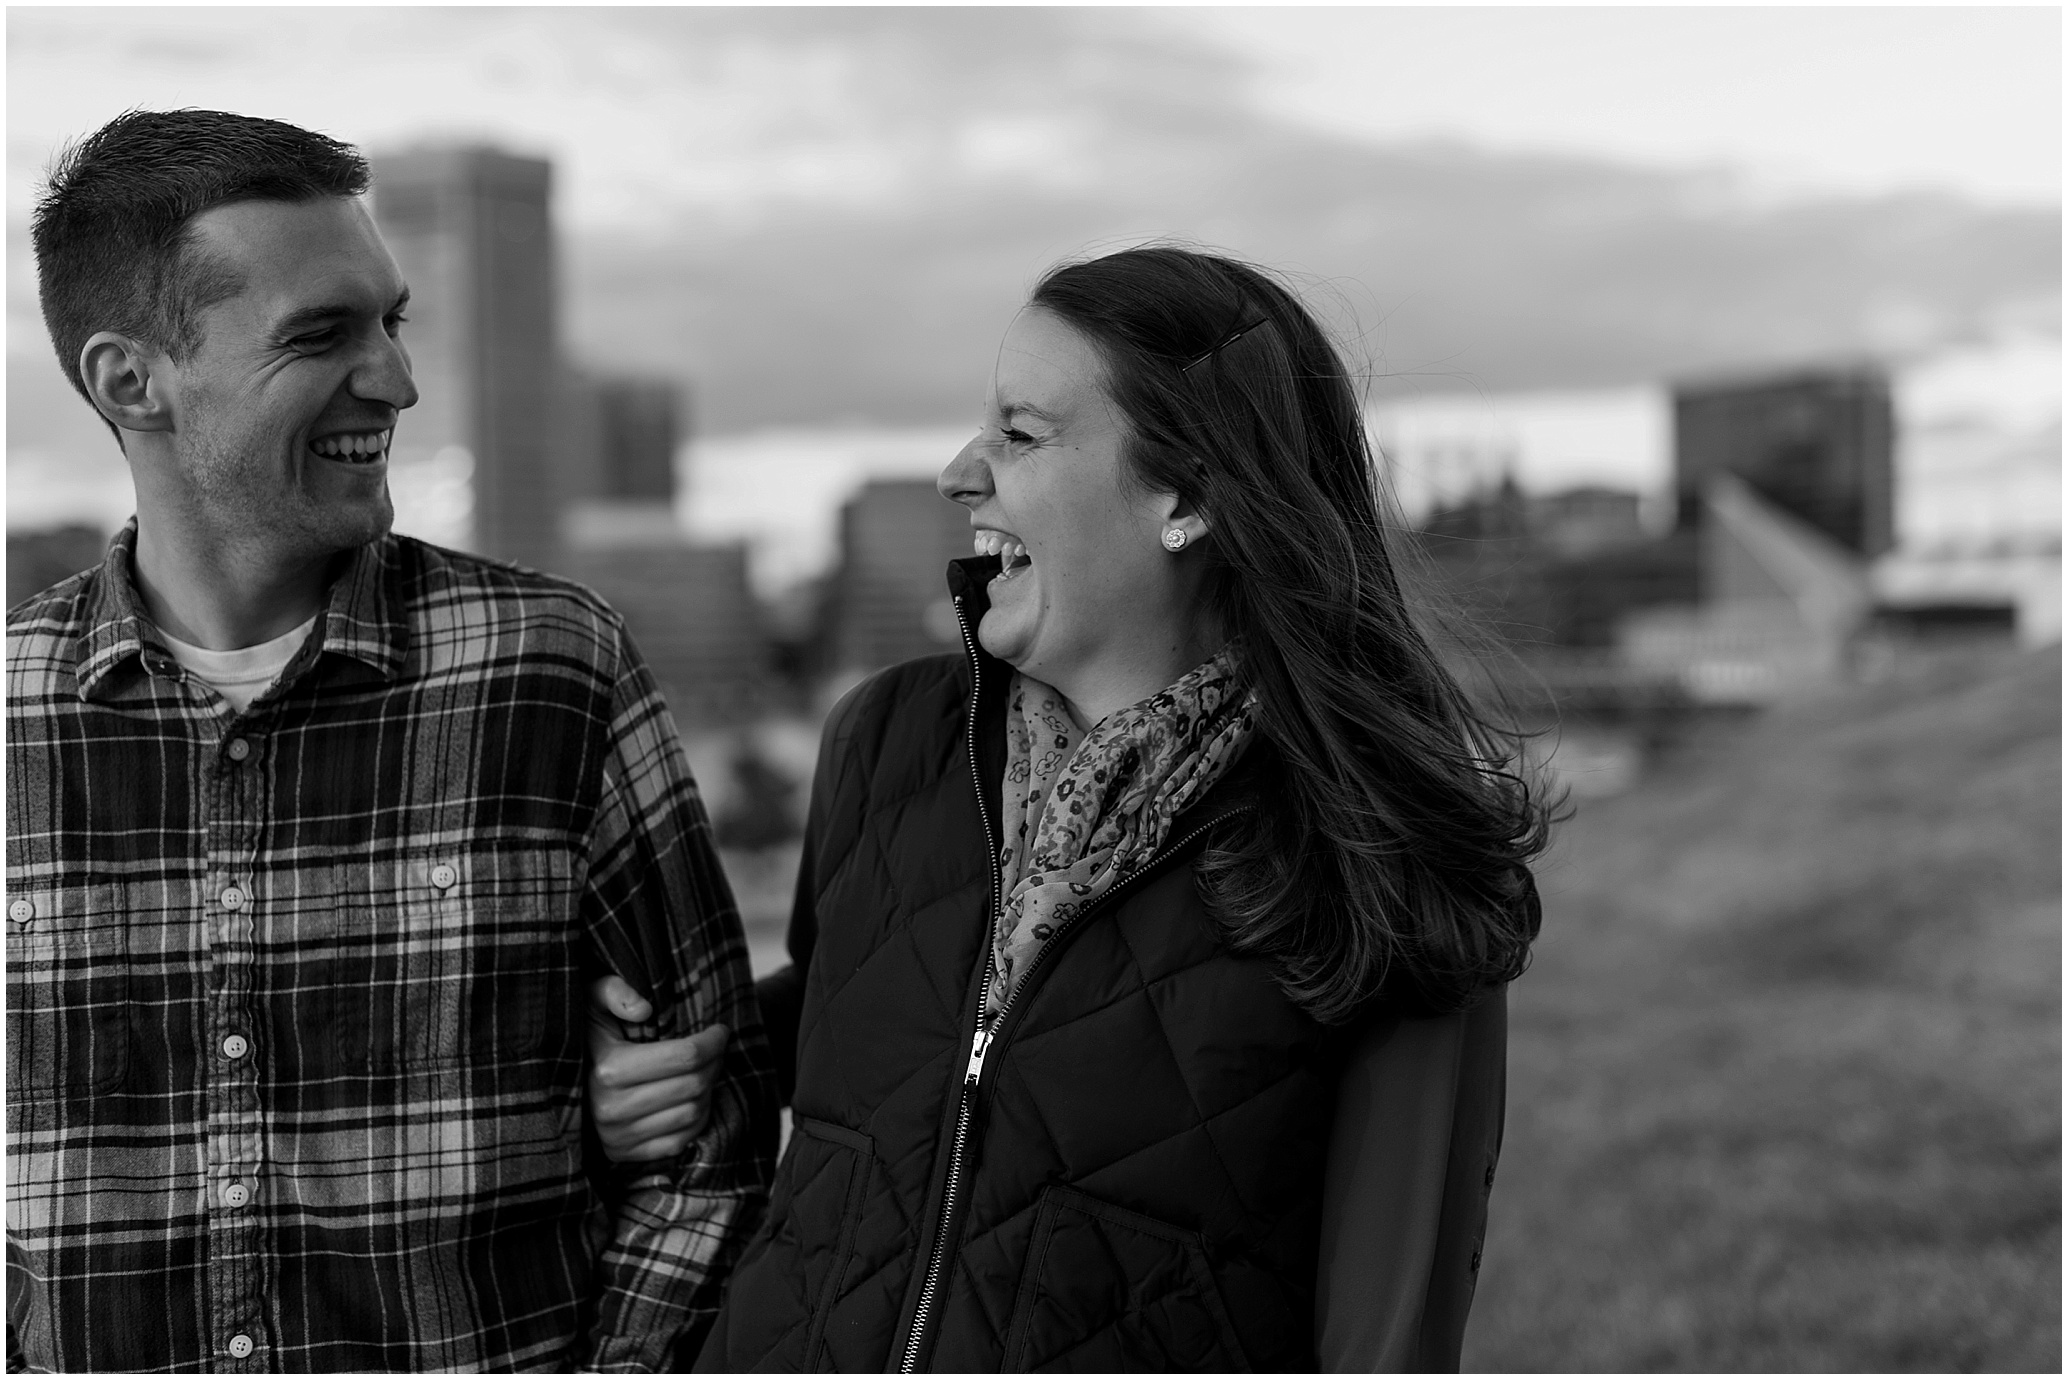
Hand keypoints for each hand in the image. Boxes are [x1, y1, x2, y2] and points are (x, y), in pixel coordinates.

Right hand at [586, 975, 728, 1162]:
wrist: (562, 1080)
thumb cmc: (588, 1034)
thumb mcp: (593, 1000)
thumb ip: (614, 991)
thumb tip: (643, 1009)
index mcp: (609, 1069)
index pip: (685, 1056)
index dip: (712, 1041)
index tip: (719, 1031)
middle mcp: (612, 1109)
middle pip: (694, 1085)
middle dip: (715, 1062)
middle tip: (715, 1048)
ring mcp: (617, 1137)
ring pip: (692, 1114)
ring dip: (708, 1090)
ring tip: (704, 1071)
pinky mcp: (624, 1154)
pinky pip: (680, 1141)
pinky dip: (696, 1119)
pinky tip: (691, 1098)